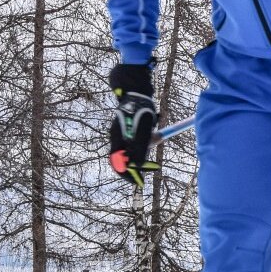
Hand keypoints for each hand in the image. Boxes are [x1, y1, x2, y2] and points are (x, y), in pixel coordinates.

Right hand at [107, 63, 159, 186]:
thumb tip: (138, 166)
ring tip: (154, 130)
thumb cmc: (141, 108)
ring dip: (147, 145)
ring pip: (136, 148)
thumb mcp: (143, 130)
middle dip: (142, 158)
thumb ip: (141, 148)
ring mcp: (123, 132)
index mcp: (116, 139)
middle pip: (128, 157)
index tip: (139, 182)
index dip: (127, 175)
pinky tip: (153, 127)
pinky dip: (148, 138)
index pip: (118, 164)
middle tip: (153, 155)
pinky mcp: (130, 128)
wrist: (138, 89)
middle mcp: (117, 137)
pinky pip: (139, 139)